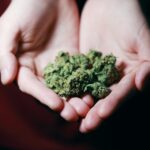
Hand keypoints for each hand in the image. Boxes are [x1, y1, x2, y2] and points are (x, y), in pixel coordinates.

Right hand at [0, 0, 91, 118]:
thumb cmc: (27, 9)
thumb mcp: (10, 28)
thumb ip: (5, 53)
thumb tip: (6, 79)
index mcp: (24, 66)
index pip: (32, 87)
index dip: (44, 97)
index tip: (57, 105)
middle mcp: (41, 70)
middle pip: (51, 92)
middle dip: (62, 104)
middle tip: (74, 115)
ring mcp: (58, 67)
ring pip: (67, 88)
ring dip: (75, 99)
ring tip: (86, 109)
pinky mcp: (73, 61)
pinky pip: (79, 76)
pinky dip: (85, 86)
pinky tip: (93, 94)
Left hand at [79, 0, 149, 131]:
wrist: (109, 6)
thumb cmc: (130, 19)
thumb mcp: (143, 39)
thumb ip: (149, 63)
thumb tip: (142, 84)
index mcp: (131, 75)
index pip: (122, 93)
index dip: (113, 103)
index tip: (102, 113)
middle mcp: (114, 78)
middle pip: (105, 98)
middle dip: (95, 112)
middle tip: (85, 125)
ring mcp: (98, 74)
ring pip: (89, 92)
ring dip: (81, 105)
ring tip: (72, 117)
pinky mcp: (83, 67)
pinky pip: (76, 80)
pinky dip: (71, 90)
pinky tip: (63, 99)